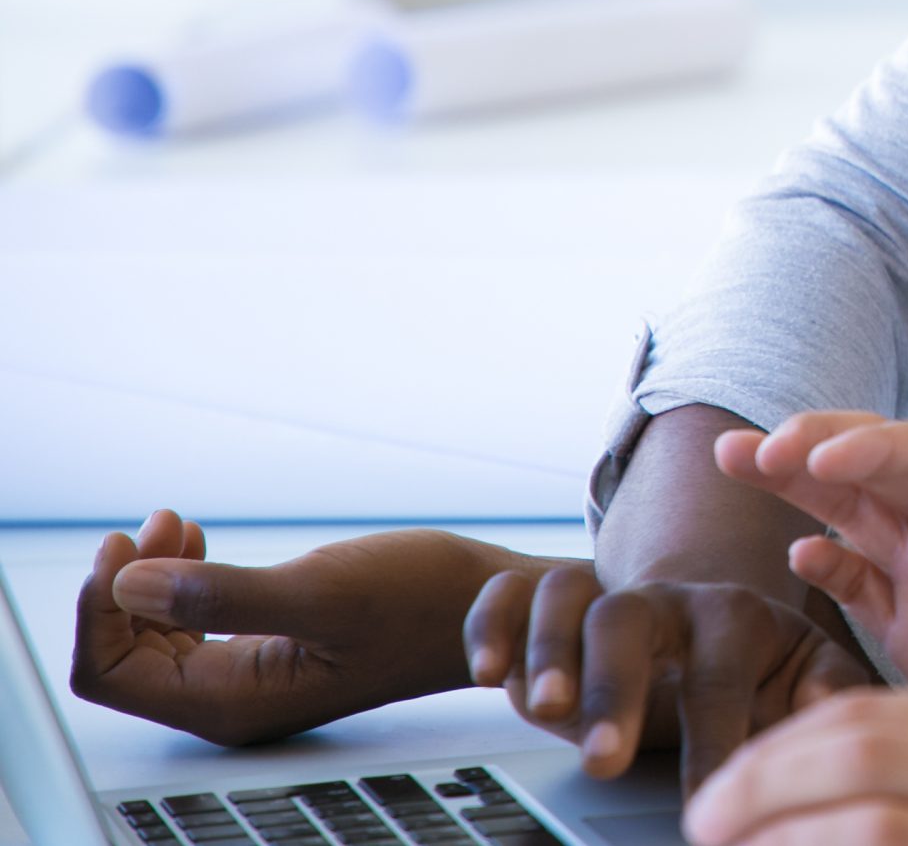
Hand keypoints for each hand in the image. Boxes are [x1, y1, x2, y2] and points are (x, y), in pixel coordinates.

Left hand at [70, 509, 524, 744]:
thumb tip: (129, 586)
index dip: (100, 608)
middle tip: (162, 521)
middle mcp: (231, 699)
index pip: (110, 673)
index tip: (125, 544)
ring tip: (181, 523)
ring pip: (153, 636)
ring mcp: (248, 676)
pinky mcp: (268, 650)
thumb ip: (223, 594)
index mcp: (232, 700)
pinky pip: (190, 626)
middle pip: (122, 656)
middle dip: (124, 586)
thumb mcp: (324, 591)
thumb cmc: (426, 603)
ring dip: (152, 577)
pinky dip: (183, 580)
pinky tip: (202, 543)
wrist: (492, 608)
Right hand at [462, 566, 868, 794]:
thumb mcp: (804, 677)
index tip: (710, 803)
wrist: (695, 626)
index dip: (713, 738)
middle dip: (616, 687)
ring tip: (547, 711)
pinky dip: (491, 624)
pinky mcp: (546, 599)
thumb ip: (829, 693)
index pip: (721, 671)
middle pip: (632, 616)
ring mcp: (603, 592)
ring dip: (549, 651)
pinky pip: (510, 591)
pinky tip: (489, 676)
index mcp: (734, 614)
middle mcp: (664, 596)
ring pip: (567, 594)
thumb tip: (840, 714)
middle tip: (606, 762)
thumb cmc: (755, 670)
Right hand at [716, 414, 907, 792]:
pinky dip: (824, 564)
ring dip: (796, 487)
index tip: (820, 453)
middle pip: (874, 467)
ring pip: (851, 513)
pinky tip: (797, 553)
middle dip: (811, 447)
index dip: (871, 445)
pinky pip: (859, 585)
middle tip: (749, 446)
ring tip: (742, 462)